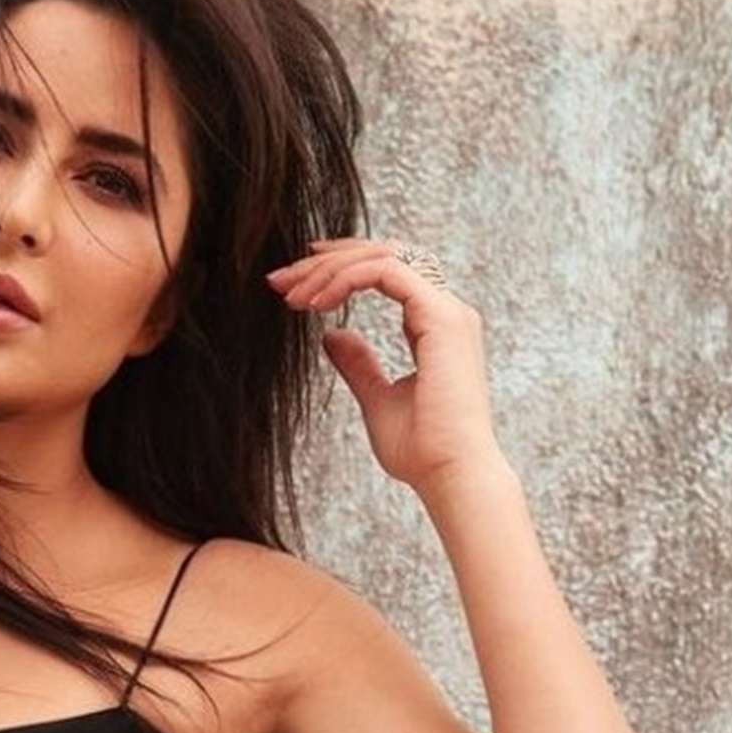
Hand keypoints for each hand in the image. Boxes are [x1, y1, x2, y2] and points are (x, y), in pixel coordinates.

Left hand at [267, 239, 503, 495]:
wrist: (450, 476)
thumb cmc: (422, 452)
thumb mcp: (377, 399)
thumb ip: (358, 364)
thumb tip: (332, 335)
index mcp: (435, 327)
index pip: (388, 272)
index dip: (341, 269)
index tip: (295, 286)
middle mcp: (446, 312)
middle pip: (383, 255)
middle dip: (327, 262)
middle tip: (281, 281)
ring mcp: (448, 311)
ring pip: (383, 256)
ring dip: (330, 268)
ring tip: (291, 294)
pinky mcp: (442, 317)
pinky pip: (386, 272)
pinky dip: (345, 279)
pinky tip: (315, 303)